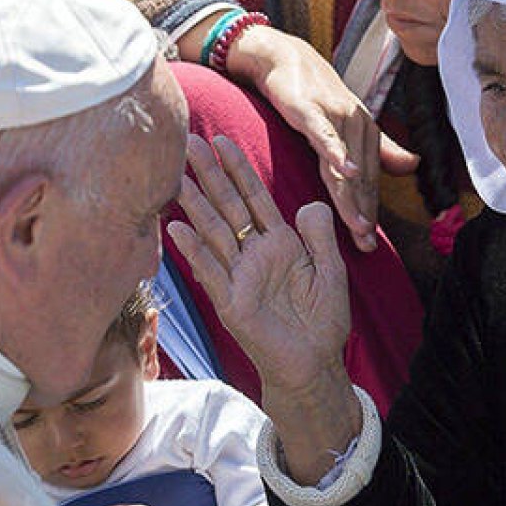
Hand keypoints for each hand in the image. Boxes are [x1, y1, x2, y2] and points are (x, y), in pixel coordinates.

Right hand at [167, 135, 361, 483]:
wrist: (314, 365)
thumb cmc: (323, 321)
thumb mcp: (331, 272)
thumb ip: (320, 237)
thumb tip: (311, 203)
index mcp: (280, 243)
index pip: (255, 197)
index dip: (239, 169)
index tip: (222, 140)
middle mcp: (254, 254)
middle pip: (228, 207)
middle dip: (210, 175)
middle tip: (188, 143)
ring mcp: (239, 277)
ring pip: (214, 233)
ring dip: (195, 205)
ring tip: (175, 177)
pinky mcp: (231, 303)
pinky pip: (211, 272)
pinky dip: (194, 251)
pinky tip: (177, 228)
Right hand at [227, 25, 419, 251]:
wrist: (284, 57)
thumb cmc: (315, 94)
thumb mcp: (346, 124)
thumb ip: (380, 147)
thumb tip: (412, 165)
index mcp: (365, 132)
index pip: (369, 181)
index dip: (369, 212)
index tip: (368, 244)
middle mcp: (356, 125)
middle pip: (360, 179)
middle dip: (363, 214)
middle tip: (365, 246)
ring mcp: (333, 117)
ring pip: (344, 164)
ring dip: (352, 197)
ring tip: (359, 228)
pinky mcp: (308, 110)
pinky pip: (324, 135)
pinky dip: (336, 152)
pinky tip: (347, 171)